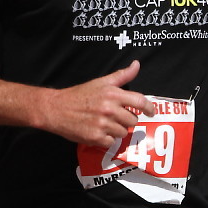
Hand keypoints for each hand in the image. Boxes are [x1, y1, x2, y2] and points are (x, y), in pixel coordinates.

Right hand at [40, 60, 154, 146]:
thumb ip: (122, 75)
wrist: (56, 109)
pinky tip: (98, 131)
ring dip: (116, 130)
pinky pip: (111, 142)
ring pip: (123, 133)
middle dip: (126, 120)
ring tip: (104, 123)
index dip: (149, 108)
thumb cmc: (80, 95)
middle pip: (132, 121)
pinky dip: (107, 139)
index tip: (151, 112)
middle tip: (114, 117)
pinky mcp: (95, 137)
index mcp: (113, 94)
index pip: (139, 101)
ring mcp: (103, 124)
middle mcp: (109, 109)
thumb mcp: (101, 82)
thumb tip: (137, 64)